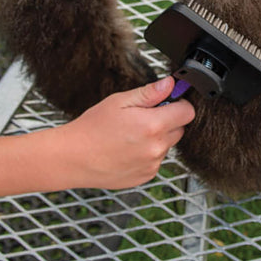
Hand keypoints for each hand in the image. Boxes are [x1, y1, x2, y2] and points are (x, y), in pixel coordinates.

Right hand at [59, 76, 194, 188]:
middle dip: (167, 121)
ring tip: (130, 136)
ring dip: (156, 139)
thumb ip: (149, 93)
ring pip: (167, 146)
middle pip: (179, 129)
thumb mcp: (119, 102)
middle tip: (142, 118)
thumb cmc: (92, 127)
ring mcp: (152, 165)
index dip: (179, 104)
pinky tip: (127, 150)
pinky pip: (156, 161)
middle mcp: (156, 148)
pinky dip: (147, 154)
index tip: (167, 102)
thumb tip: (170, 84)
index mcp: (153, 125)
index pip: (188, 112)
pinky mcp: (146, 176)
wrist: (73, 158)